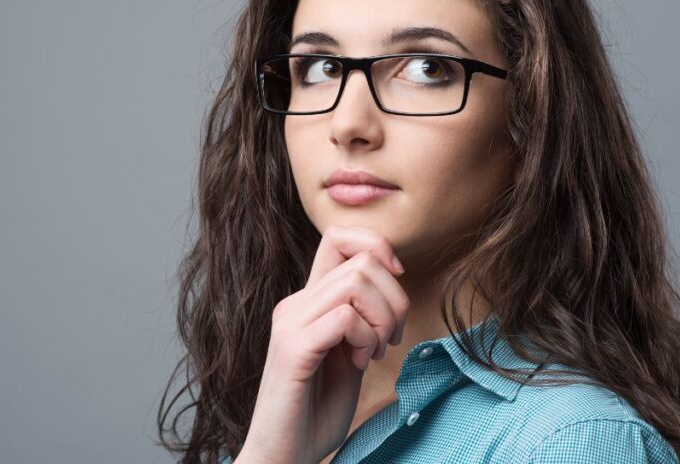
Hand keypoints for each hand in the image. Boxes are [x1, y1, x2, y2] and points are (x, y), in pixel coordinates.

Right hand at [237, 226, 409, 463]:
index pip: (338, 237)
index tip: (396, 284)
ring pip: (356, 281)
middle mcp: (295, 303)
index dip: (377, 246)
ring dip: (382, 318)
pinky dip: (367, 338)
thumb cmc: (316, 411)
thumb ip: (362, 320)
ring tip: (374, 351)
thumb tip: (394, 285)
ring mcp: (290, 323)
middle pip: (361, 260)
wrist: (283, 454)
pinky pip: (345, 317)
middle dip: (394, 298)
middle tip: (390, 338)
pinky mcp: (293, 348)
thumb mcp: (350, 354)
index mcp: (308, 301)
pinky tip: (360, 362)